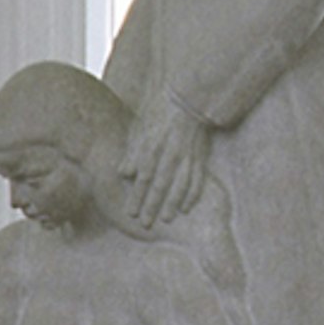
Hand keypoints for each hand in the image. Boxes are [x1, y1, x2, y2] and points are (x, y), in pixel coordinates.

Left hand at [121, 99, 212, 226]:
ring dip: (172, 204)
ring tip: (165, 219)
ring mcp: (187, 156)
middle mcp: (170, 155)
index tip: (131, 213)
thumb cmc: (159, 115)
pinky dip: (192, 194)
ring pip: (179, 186)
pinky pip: (197, 179)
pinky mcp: (200, 156)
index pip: (142, 178)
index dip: (137, 197)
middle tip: (145, 225)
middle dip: (152, 206)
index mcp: (152, 148)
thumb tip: (123, 174)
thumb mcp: (141, 130)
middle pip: (159, 186)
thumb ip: (133, 153)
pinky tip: (186, 207)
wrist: (188, 99)